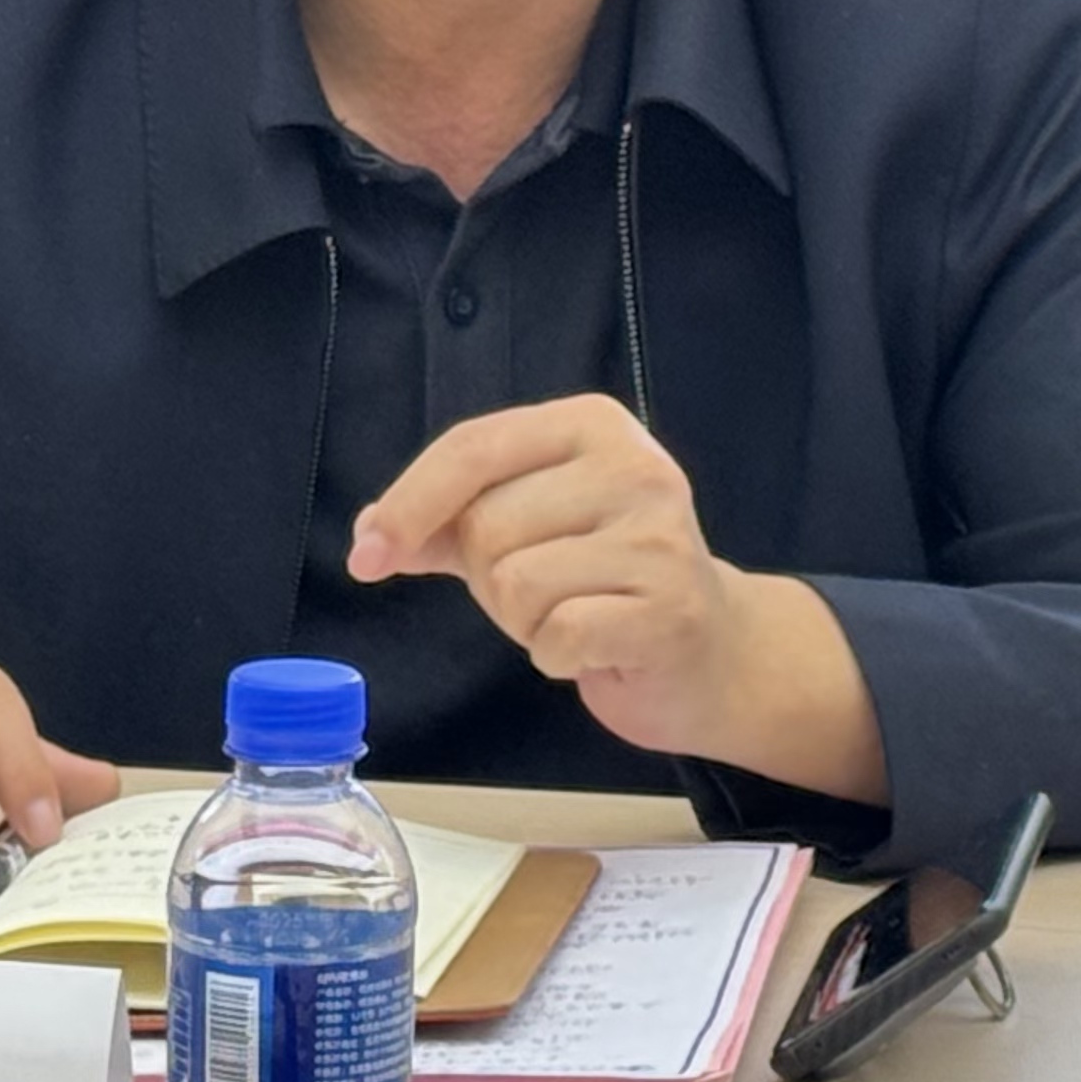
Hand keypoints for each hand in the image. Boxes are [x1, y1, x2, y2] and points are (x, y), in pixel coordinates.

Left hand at [347, 395, 888, 802]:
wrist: (714, 652)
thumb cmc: (604, 580)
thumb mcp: (525, 529)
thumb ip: (448, 523)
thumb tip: (371, 534)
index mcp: (591, 424)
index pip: (472, 447)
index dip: (408, 504)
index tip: (366, 558)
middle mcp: (634, 466)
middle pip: (486, 525)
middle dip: (490, 578)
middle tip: (547, 591)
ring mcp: (658, 537)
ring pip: (513, 583)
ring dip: (524, 622)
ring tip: (574, 615)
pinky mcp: (670, 609)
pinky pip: (554, 636)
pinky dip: (556, 657)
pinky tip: (595, 648)